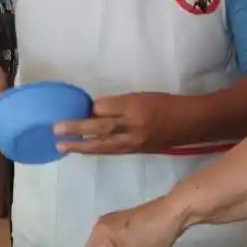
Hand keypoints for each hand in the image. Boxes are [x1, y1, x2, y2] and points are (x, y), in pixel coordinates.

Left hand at [55, 92, 180, 154]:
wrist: (191, 123)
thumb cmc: (167, 104)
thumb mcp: (143, 96)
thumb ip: (119, 104)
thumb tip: (94, 110)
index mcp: (136, 106)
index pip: (105, 108)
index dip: (89, 109)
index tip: (76, 107)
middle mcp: (134, 125)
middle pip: (100, 128)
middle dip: (77, 129)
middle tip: (56, 130)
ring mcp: (135, 141)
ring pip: (103, 144)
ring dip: (81, 145)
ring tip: (62, 145)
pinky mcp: (137, 151)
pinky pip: (111, 151)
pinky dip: (95, 150)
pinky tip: (82, 150)